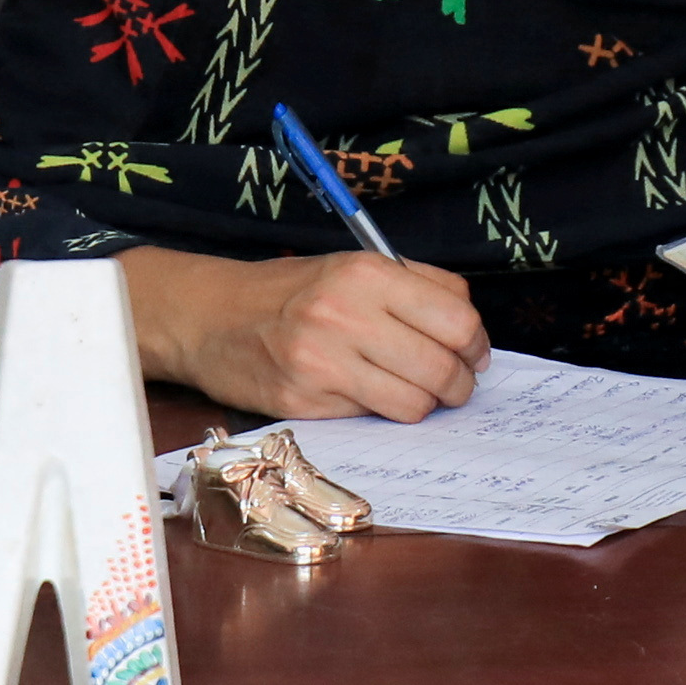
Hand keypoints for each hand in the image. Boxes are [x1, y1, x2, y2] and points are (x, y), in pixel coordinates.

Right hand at [118, 247, 489, 422]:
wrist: (209, 316)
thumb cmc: (288, 292)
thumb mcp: (351, 268)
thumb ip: (415, 287)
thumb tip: (469, 328)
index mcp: (365, 274)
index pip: (456, 319)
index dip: (476, 345)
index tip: (474, 353)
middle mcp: (345, 314)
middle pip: (441, 367)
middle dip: (459, 384)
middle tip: (454, 385)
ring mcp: (322, 362)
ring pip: (413, 403)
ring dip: (425, 404)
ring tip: (414, 392)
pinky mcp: (304, 401)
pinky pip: (371, 417)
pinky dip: (379, 410)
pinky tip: (367, 395)